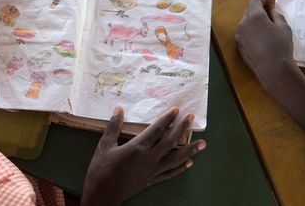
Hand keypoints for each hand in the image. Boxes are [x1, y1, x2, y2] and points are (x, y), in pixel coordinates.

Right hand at [81, 106, 205, 205]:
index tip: (177, 109)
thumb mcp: (105, 145)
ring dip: (190, 149)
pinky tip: (189, 162)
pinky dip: (181, 167)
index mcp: (138, 147)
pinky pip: (170, 172)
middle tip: (191, 117)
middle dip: (182, 128)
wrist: (103, 194)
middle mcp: (149, 158)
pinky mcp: (152, 179)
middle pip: (170, 141)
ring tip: (203, 143)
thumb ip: (113, 126)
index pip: (157, 129)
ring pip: (176, 158)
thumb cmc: (101, 169)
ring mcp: (153, 170)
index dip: (167, 118)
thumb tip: (118, 108)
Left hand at [236, 0, 294, 87]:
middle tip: (271, 13)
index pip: (254, 1)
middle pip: (249, 12)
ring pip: (246, 23)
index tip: (271, 1)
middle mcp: (242, 25)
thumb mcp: (283, 26)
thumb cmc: (279, 46)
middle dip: (259, 10)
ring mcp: (239, 36)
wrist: (272, 68)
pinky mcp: (239, 46)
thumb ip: (276, 15)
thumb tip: (271, 11)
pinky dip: (251, 32)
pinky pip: (244, 34)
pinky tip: (262, 38)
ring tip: (268, 27)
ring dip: (255, 21)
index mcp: (253, 17)